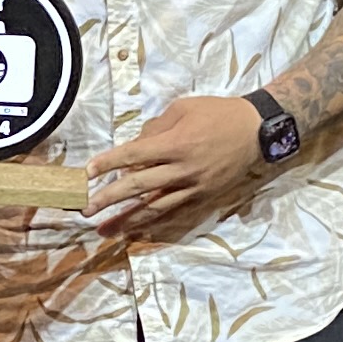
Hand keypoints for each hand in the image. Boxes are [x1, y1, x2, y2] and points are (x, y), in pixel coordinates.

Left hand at [92, 94, 266, 238]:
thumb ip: (155, 128)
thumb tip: (134, 148)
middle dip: (109, 200)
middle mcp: (182, 170)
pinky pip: (176, 216)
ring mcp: (194, 188)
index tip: (87, 173)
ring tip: (105, 231)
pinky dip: (156, 226)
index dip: (108, 164)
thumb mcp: (183, 108)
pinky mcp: (204, 199)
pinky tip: (138, 232)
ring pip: (155, 209)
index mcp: (175, 144)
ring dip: (127, 221)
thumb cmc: (217, 114)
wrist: (257, 132)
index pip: (133, 156)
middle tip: (86, 210)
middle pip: (138, 187)